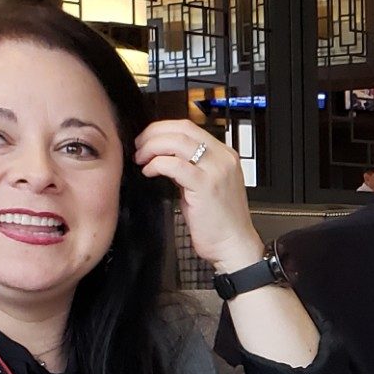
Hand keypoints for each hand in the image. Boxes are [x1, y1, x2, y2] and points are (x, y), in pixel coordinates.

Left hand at [133, 119, 262, 271]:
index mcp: (224, 155)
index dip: (162, 129)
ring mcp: (216, 170)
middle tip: (139, 146)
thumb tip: (164, 158)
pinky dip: (156, 165)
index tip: (147, 139)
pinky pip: (174, 165)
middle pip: (182, 129)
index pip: (189, 127)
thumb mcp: (205, 187)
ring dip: (152, 147)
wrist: (234, 245)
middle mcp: (222, 158)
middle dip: (153, 134)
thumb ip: (189, 169)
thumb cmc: (219, 222)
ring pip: (176, 142)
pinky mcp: (205, 185)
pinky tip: (149, 172)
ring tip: (141, 159)